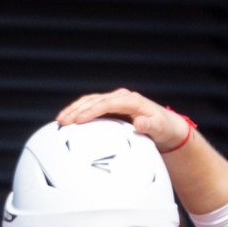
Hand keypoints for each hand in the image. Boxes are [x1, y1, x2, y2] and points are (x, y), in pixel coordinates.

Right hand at [56, 88, 192, 151]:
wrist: (167, 126)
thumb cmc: (163, 128)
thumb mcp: (160, 128)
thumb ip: (149, 125)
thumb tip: (139, 122)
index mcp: (131, 100)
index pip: (107, 103)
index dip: (92, 111)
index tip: (78, 120)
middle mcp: (121, 97)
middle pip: (94, 100)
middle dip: (76, 109)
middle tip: (62, 121)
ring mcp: (115, 101)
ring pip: (90, 101)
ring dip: (74, 110)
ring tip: (60, 121)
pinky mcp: (111, 108)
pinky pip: (92, 107)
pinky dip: (79, 112)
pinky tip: (68, 121)